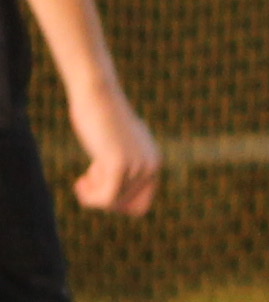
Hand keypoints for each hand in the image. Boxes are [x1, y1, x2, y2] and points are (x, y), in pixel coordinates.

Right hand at [65, 88, 156, 216]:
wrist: (96, 94)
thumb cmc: (100, 116)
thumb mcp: (118, 142)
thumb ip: (125, 161)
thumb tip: (122, 187)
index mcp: (154, 162)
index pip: (141, 206)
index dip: (117, 203)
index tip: (101, 186)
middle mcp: (152, 165)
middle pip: (127, 207)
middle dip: (105, 198)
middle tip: (91, 178)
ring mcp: (138, 165)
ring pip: (114, 203)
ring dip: (94, 195)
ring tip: (85, 176)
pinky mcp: (120, 163)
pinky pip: (106, 199)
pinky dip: (89, 197)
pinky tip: (80, 182)